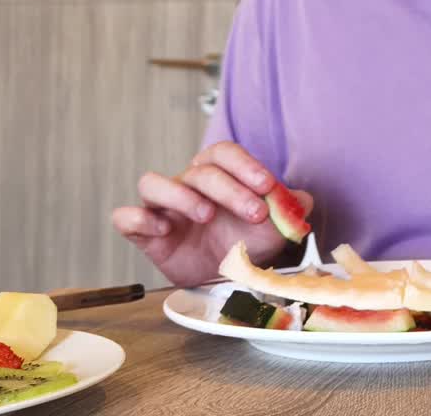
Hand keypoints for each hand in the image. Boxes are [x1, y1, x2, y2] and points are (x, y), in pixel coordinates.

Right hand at [111, 141, 311, 286]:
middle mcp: (186, 184)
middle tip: (255, 213)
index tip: (267, 186)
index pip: (225, 153)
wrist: (222, 277)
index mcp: (217, 173)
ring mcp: (162, 208)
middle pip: (200, 171)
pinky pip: (126, 217)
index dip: (245, 165)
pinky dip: (140, 219)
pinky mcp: (144, 234)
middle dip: (231, 190)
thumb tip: (304, 200)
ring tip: (206, 215)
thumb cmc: (244, 242)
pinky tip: (164, 230)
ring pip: (153, 183)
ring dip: (180, 195)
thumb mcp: (274, 227)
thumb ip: (291, 209)